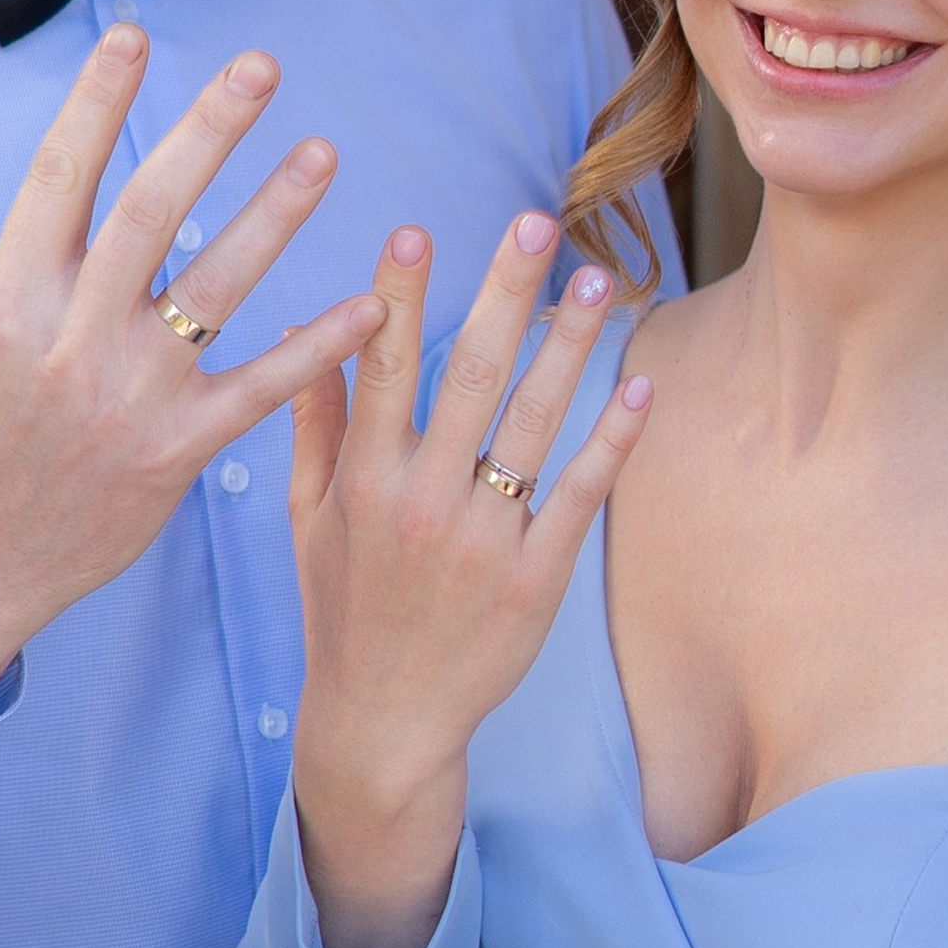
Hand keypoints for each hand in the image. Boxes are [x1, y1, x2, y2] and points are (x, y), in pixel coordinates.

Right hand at [0, 26, 378, 717]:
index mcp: (5, 302)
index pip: (61, 179)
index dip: (100, 103)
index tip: (137, 37)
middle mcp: (73, 341)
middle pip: (155, 212)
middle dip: (210, 131)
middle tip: (260, 66)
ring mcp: (132, 398)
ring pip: (219, 288)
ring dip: (277, 217)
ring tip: (323, 153)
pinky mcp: (177, 453)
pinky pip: (260, 391)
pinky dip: (317, 348)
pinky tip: (370, 302)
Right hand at [288, 210, 650, 947]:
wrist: (383, 725)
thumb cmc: (342, 614)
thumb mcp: (309, 523)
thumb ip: (315, 427)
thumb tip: (316, 335)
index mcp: (363, 482)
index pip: (383, 369)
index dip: (399, 297)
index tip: (415, 228)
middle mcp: (421, 502)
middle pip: (470, 376)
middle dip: (504, 293)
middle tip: (537, 222)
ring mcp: (482, 541)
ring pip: (533, 424)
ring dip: (569, 346)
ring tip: (599, 280)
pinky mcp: (534, 580)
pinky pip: (579, 494)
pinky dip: (612, 440)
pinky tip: (638, 387)